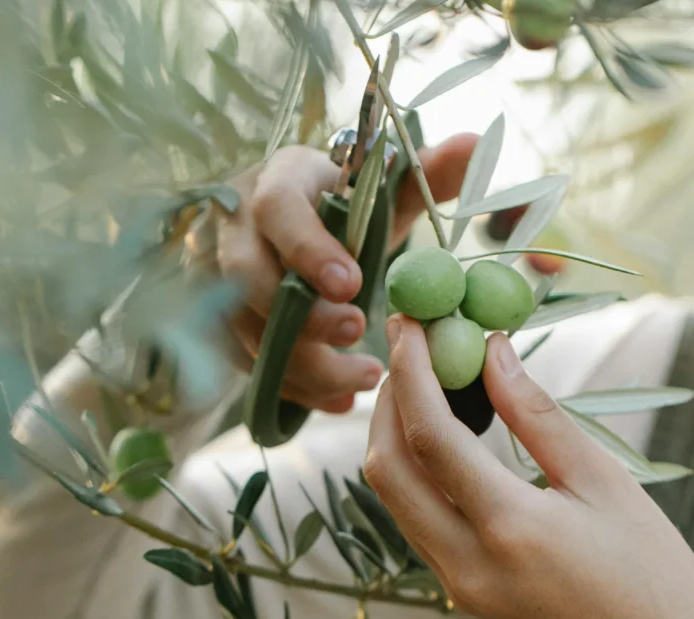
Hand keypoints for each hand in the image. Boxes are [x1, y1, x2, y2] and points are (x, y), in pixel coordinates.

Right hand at [205, 135, 476, 413]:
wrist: (297, 225)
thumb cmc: (344, 206)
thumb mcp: (383, 188)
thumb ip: (427, 172)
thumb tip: (475, 143)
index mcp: (278, 180)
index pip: (276, 208)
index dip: (308, 249)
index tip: (353, 285)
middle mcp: (236, 226)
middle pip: (247, 277)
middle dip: (301, 315)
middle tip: (357, 333)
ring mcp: (218, 277)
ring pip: (244, 329)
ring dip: (303, 363)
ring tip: (364, 379)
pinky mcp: (220, 320)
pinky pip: (247, 362)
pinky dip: (294, 387)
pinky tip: (338, 401)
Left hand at [364, 315, 693, 618]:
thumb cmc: (654, 579)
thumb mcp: (606, 485)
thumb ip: (539, 416)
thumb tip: (493, 352)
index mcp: (508, 528)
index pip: (430, 437)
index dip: (411, 372)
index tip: (410, 322)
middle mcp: (466, 562)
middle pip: (387, 468)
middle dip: (388, 399)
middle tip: (409, 346)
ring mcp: (457, 583)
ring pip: (394, 496)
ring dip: (395, 432)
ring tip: (424, 378)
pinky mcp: (462, 591)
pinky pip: (414, 519)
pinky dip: (414, 468)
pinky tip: (442, 433)